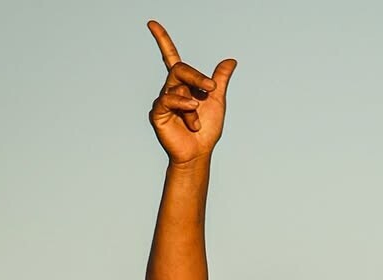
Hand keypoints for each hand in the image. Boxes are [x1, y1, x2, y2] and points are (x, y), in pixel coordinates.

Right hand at [147, 19, 236, 162]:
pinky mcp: (157, 113)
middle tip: (211, 89)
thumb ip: (220, 80)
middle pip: (180, 69)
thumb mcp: (217, 101)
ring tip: (197, 121)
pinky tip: (192, 114)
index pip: (170, 56)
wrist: (199, 153)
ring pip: (178, 87)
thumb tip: (230, 61)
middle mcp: (171, 88)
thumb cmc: (206, 130)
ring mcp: (163, 100)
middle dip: (197, 77)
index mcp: (183, 84)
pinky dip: (183, 105)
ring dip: (193, 104)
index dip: (162, 40)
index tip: (152, 23)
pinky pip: (168, 99)